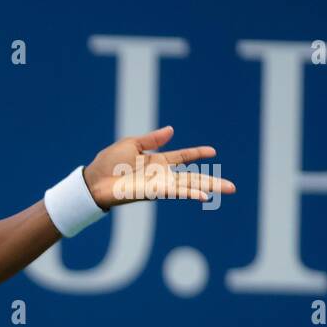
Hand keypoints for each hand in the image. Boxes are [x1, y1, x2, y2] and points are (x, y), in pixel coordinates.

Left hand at [82, 125, 236, 210]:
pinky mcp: (154, 192)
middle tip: (232, 186)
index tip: (212, 151)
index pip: (183, 157)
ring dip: (209, 188)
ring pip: (190, 186)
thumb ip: (152, 139)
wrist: (94, 180)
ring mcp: (160, 184)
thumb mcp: (131, 144)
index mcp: (156, 161)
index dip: (197, 154)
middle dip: (212, 180)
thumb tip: (172, 130)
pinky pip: (176, 193)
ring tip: (229, 190)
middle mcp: (162, 174)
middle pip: (193, 177)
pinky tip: (204, 196)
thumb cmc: (107, 163)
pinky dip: (190, 194)